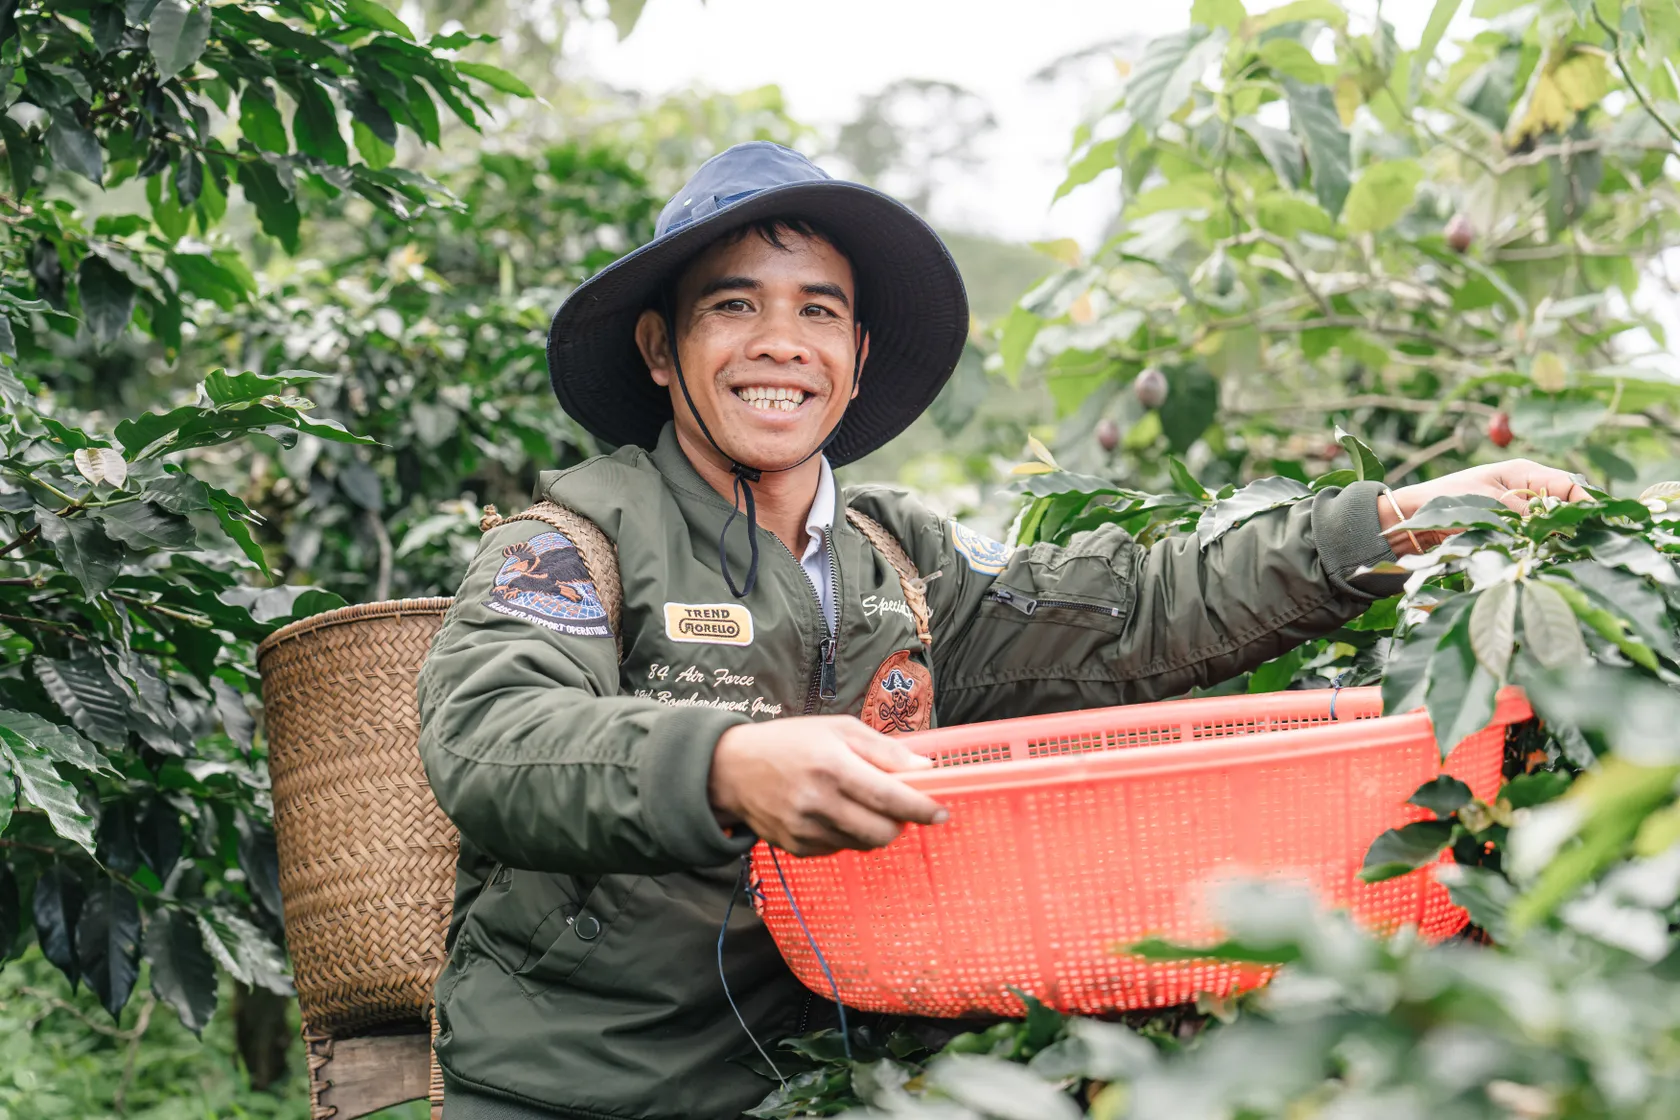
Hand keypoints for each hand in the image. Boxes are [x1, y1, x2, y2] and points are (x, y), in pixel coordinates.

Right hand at [708, 715, 948, 856]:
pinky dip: (847, 835)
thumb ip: (884, 750)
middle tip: (898, 805)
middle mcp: (818, 802)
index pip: (889, 798)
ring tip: (858, 803)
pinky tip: (832, 812)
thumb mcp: (838, 729)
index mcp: (832, 766)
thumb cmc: (791, 742)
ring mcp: (805, 830)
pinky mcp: (797, 848)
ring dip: (874, 828)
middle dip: (901, 823)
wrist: (732, 769)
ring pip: (863, 844)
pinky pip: (840, 849)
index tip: (941, 812)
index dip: (921, 809)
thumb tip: (926, 770)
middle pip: (882, 832)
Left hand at [1380, 458, 1590, 554]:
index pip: (1569, 484)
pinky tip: (1545, 559)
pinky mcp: (1508, 530)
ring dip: (1557, 539)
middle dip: (1575, 524)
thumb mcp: (1488, 503)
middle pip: (1565, 506)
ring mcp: (1518, 511)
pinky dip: (1540, 548)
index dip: (1586, 503)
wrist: (1410, 521)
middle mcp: (1526, 490)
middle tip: (1585, 544)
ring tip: (1566, 554)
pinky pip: (1534, 538)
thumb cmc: (1443, 502)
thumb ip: (1524, 511)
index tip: (1597, 523)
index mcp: (1523, 472)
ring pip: (1551, 525)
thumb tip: (1557, 522)